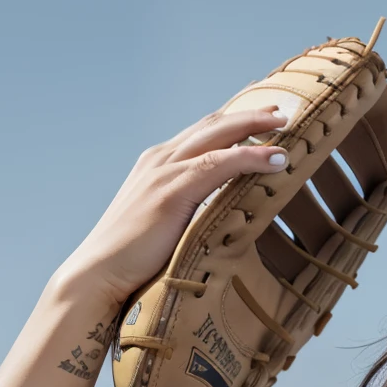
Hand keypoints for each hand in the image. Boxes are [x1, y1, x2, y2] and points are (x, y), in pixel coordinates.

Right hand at [52, 104, 291, 313]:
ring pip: (219, 135)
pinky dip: (251, 158)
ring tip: (289, 125)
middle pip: (214, 124)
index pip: (201, 132)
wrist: (98, 275)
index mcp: (157, 165)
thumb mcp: (163, 228)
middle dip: (250, 114)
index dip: (232, 121)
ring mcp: (164, 171)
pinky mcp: (172, 191)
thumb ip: (186, 214)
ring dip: (256, 126)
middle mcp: (161, 159)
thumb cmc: (131, 263)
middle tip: (284, 111)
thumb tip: (215, 224)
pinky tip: (277, 159)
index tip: (261, 115)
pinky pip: (220, 164)